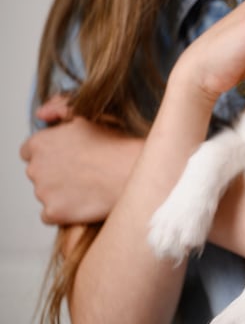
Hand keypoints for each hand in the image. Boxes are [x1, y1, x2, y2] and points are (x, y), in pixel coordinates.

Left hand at [20, 94, 142, 224]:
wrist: (136, 172)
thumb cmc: (117, 144)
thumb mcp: (88, 116)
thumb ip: (59, 108)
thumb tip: (41, 115)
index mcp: (40, 143)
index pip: (29, 151)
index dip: (51, 153)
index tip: (70, 157)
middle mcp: (36, 167)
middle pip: (38, 173)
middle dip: (56, 172)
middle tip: (84, 170)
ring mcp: (44, 192)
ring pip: (46, 193)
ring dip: (61, 191)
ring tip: (89, 185)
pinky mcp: (55, 212)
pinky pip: (51, 214)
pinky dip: (64, 211)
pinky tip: (85, 201)